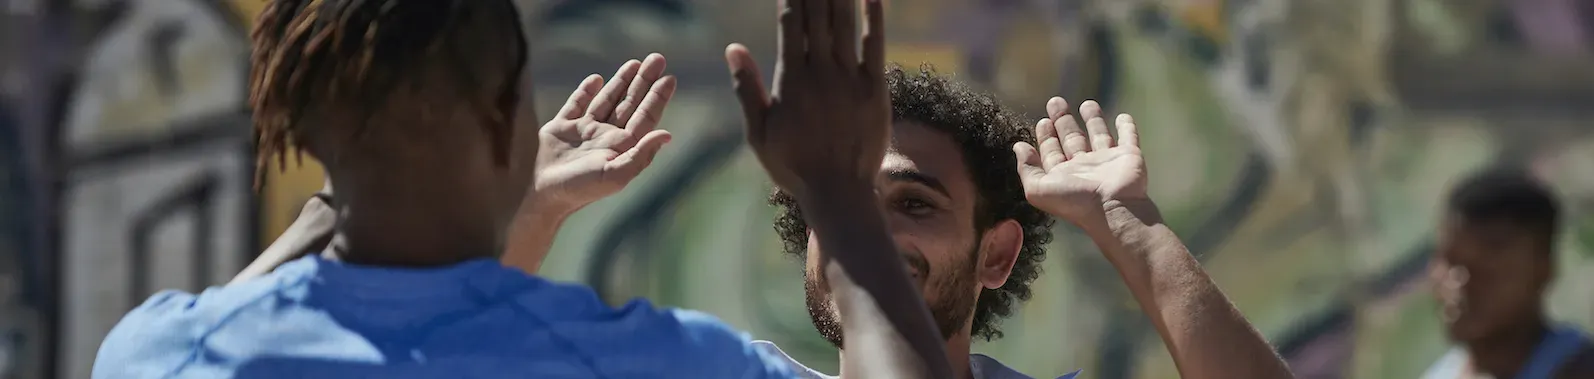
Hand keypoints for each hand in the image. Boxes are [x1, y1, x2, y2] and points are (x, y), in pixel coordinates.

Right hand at [532, 54, 676, 213]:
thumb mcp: (616, 174)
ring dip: (620, 82)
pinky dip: (585, 91)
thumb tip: (667, 134)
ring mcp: (584, 130)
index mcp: (622, 146)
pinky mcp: (562, 127)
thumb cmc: (584, 188)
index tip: (670, 78)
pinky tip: (596, 80)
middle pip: (629, 103)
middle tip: (658, 59)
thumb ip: (642, 155)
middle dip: (643, 81)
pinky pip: (576, 104)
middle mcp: (606, 135)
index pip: (645, 116)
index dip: (657, 97)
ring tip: (635, 62)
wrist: (546, 194)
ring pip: (607, 100)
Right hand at [726, 0, 887, 194]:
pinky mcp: (876, 89)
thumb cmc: (793, 166)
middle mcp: (821, 73)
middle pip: (818, 15)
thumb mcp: (759, 133)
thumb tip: (733, 49)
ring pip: (845, 23)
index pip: (790, 23)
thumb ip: (747, 89)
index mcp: (791, 81)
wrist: (840, 192)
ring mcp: (851, 79)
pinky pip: (875, 45)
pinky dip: (874, 17)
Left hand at [1013, 98, 1148, 226]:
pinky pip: (1129, 137)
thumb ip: (1027, 168)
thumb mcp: (1038, 189)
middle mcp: (1085, 167)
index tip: (1042, 121)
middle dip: (1063, 121)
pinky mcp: (1130, 156)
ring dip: (1093, 120)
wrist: (1113, 209)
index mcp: (1064, 174)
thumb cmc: (1075, 202)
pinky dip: (1127, 127)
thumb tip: (1018, 146)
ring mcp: (1108, 161)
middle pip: (1072, 139)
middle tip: (1055, 102)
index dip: (1046, 136)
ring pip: (1099, 135)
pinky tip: (1123, 116)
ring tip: (1087, 103)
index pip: (1052, 151)